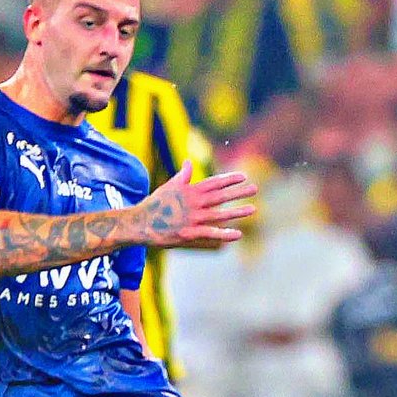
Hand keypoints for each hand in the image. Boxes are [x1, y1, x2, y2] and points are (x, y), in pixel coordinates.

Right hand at [143, 161, 257, 248]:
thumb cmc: (156, 204)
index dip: (230, 179)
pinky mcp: (189, 233)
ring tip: (253, 209)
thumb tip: (188, 162)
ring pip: (220, 214)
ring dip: (237, 212)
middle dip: (239, 192)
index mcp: (190, 190)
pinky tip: (239, 234)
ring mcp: (193, 218)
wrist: (141, 223)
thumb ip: (183, 176)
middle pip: (221, 196)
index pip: (214, 182)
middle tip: (255, 188)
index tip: (244, 176)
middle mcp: (194, 203)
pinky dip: (225, 234)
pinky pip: (211, 233)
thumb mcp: (169, 186)